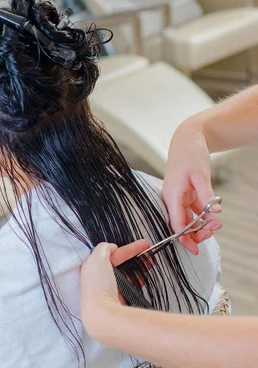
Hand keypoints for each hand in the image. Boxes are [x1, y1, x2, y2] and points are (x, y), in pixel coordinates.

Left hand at [80, 240, 149, 336]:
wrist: (102, 315)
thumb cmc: (98, 286)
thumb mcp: (97, 258)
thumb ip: (103, 248)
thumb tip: (110, 247)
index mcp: (91, 267)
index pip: (111, 253)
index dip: (128, 248)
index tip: (144, 245)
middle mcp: (97, 278)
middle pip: (119, 264)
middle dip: (136, 258)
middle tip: (150, 254)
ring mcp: (107, 290)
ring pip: (125, 275)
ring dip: (138, 269)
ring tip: (150, 265)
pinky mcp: (116, 301)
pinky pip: (128, 287)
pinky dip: (136, 281)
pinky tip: (143, 279)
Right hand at [162, 119, 221, 254]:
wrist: (187, 139)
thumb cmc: (190, 155)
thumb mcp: (200, 174)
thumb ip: (206, 195)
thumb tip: (214, 214)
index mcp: (171, 195)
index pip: (176, 223)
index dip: (184, 238)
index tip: (195, 250)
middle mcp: (171, 199)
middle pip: (180, 224)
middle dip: (195, 233)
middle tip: (213, 232)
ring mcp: (177, 198)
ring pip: (186, 220)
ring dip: (200, 225)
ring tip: (217, 224)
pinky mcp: (184, 195)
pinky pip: (191, 212)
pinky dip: (202, 217)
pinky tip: (213, 218)